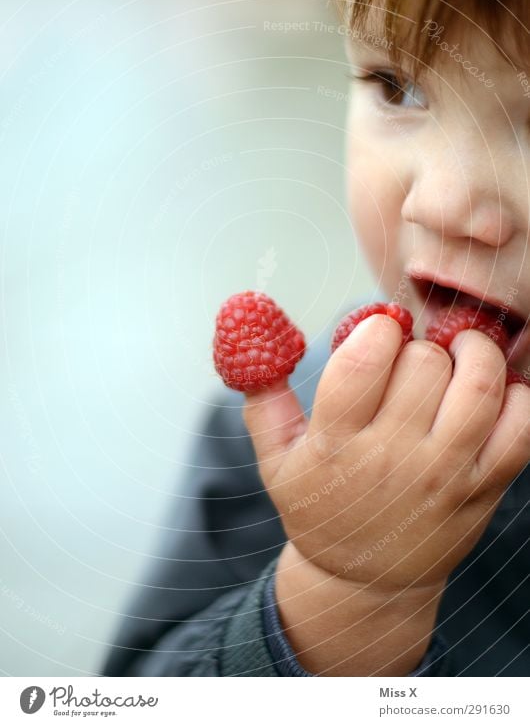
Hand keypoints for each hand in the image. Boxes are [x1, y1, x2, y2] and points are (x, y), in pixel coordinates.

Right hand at [244, 314, 529, 593]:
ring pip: (480, 386)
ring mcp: (444, 475)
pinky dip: (519, 396)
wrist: (364, 583)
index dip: (378, 327)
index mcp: (336, 444)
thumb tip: (252, 331)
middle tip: (414, 353)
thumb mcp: (275, 458)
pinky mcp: (483, 488)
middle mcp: (393, 458)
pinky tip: (493, 389)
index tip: (379, 330)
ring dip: (476, 352)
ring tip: (461, 351)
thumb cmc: (320, 507)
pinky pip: (520, 428)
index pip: (365, 360)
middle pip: (426, 364)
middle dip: (421, 342)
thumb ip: (263, 394)